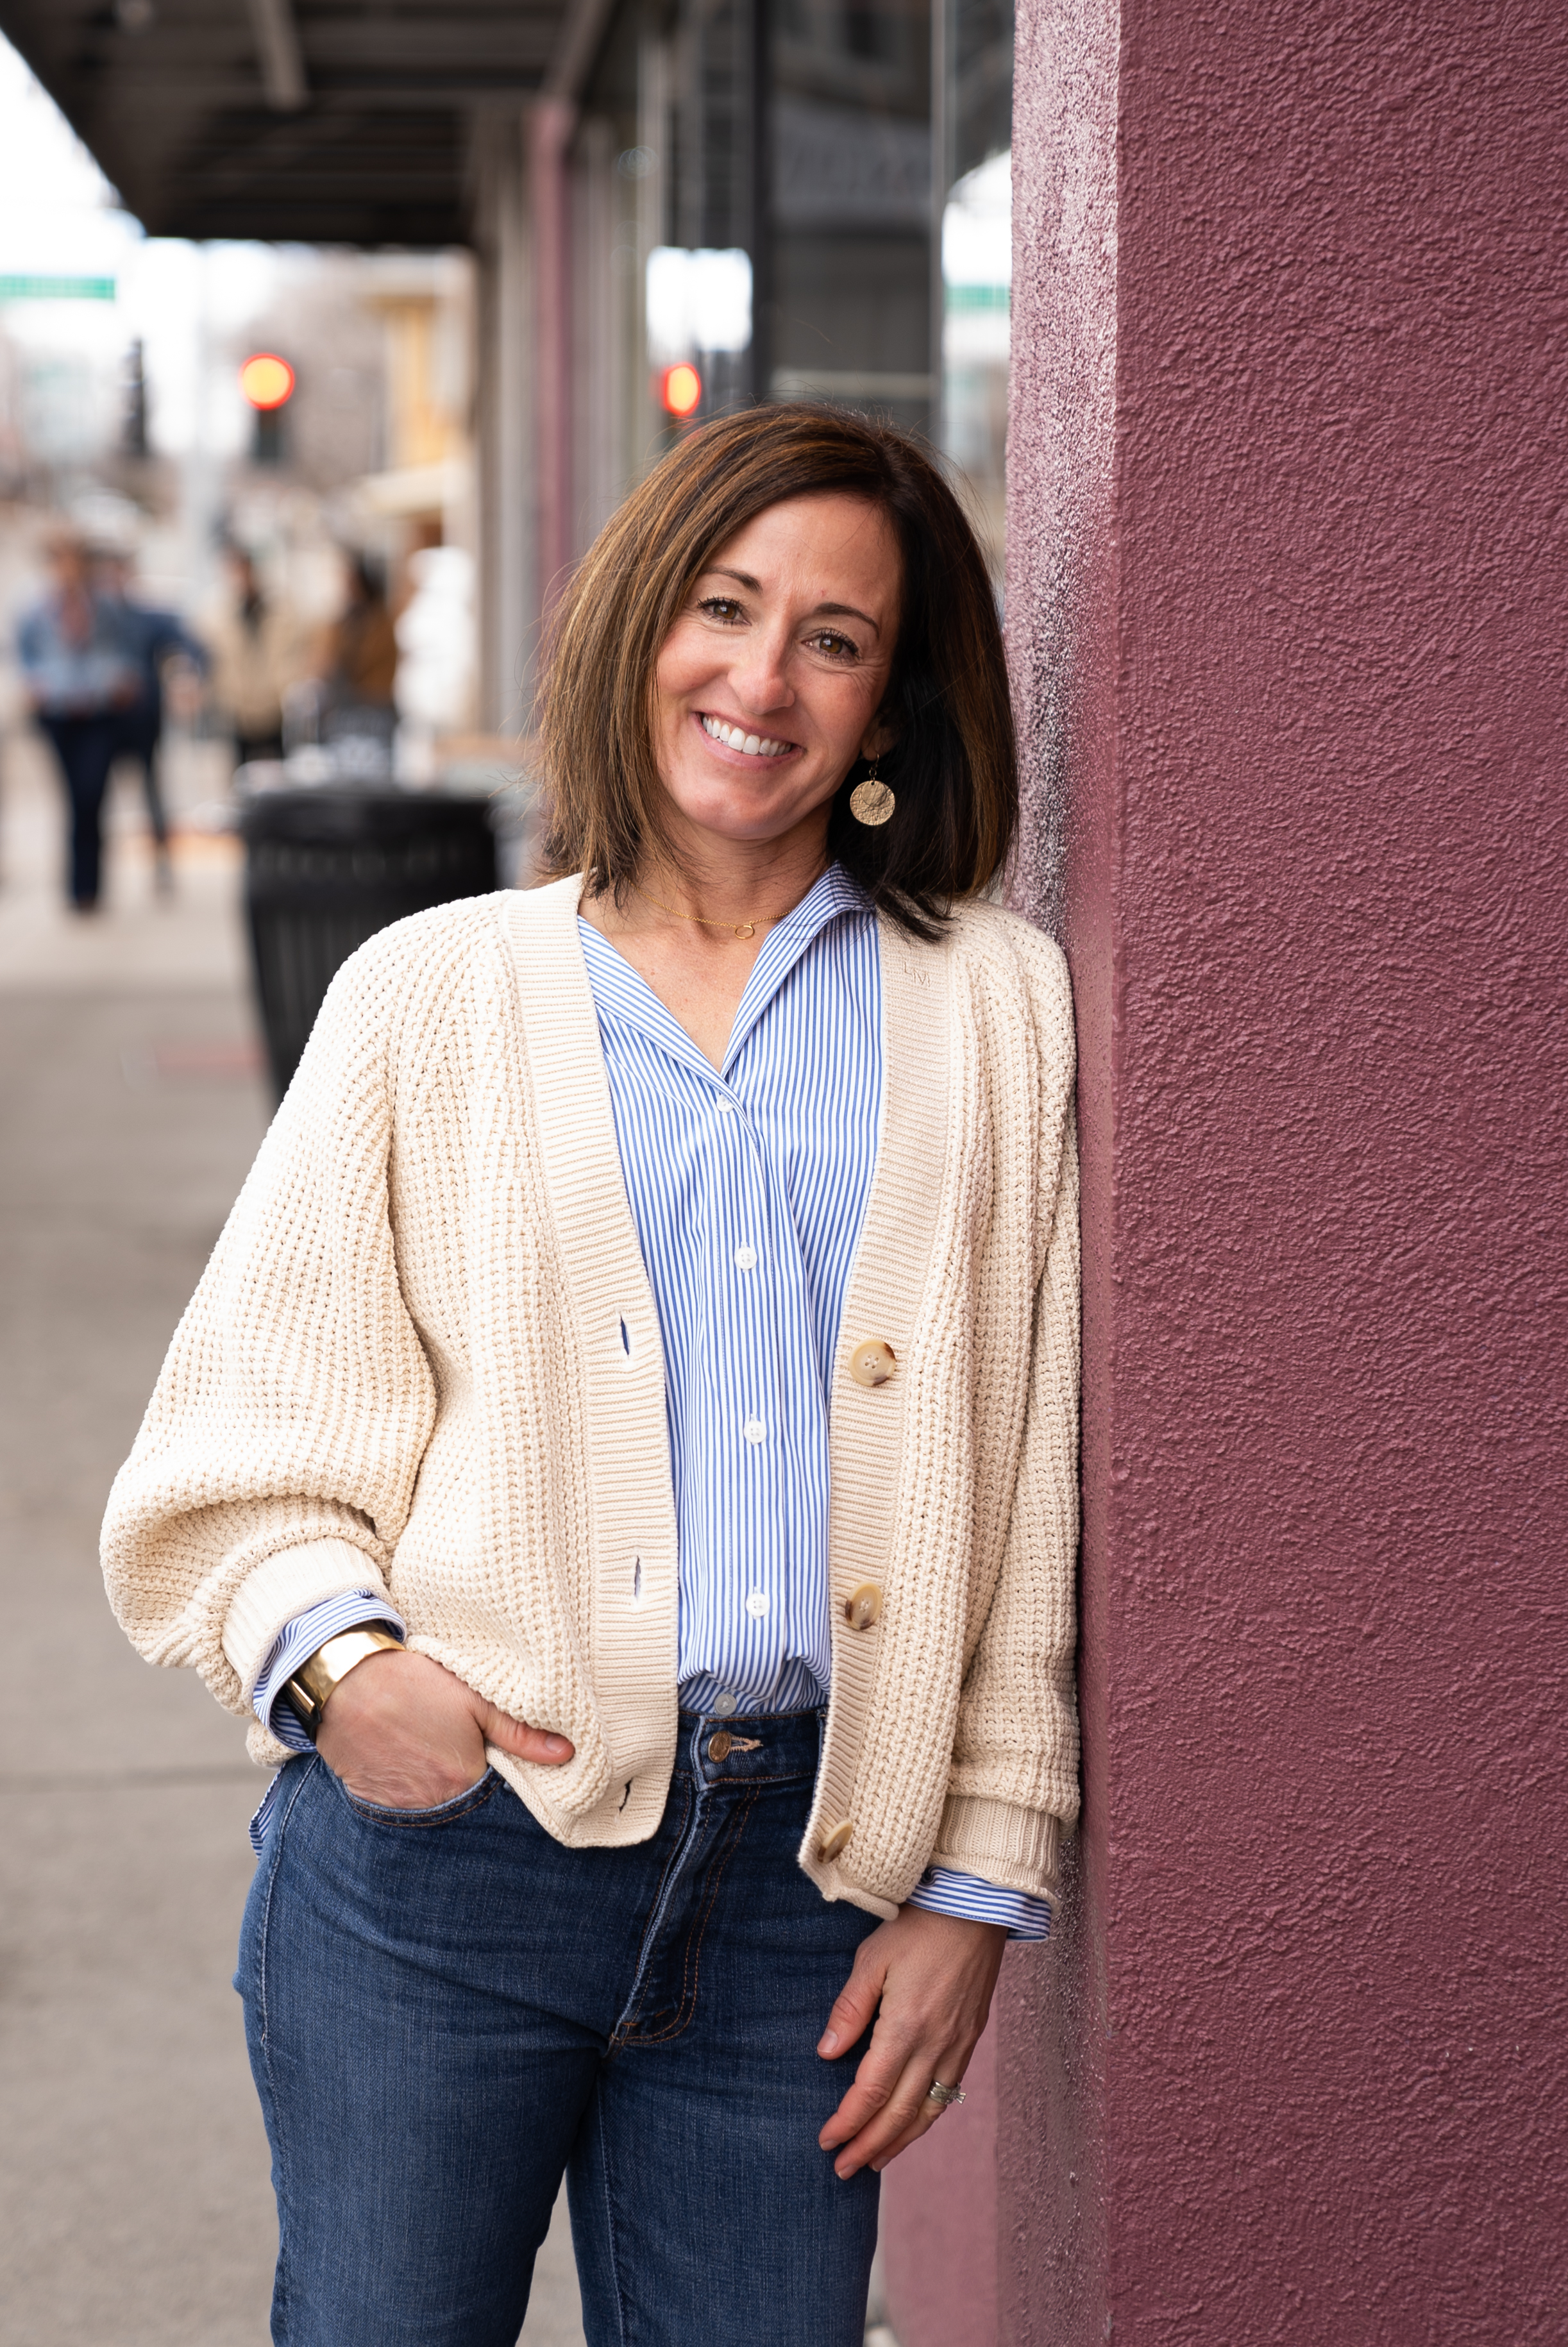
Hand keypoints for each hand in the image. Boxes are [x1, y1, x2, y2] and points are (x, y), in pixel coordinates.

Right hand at [314, 1647, 572, 1808]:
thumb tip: (566, 1752)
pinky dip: (408, 1791)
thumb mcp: (473, 1698)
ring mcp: (400, 1809)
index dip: (495, 1771)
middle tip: (454, 1750)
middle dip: (467, 1783)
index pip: (496, 1791)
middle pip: (464, 1803)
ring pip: (433, 1808)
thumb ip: (520, 1731)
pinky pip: (401, 1809)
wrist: (343, 1680)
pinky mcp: (372, 1804)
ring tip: (428, 1753)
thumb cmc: (412, 1683)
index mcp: (465, 1779)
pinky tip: (405, 1762)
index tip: (488, 1753)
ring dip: (437, 1788)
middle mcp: (434, 1804)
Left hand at [817, 1906, 1005, 2177]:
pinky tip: (911, 2125)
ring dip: (898, 2142)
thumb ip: (850, 2009)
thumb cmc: (918, 1927)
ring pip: (926, 2112)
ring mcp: (957, 2046)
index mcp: (905, 2027)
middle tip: (843, 2169)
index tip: (826, 2141)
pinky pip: (947, 2093)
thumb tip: (827, 2053)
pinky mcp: (970, 2040)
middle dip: (868, 2146)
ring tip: (874, 2162)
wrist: (975, 1908)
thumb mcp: (873, 1959)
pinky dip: (926, 2119)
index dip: (847, 2123)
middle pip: (897, 2113)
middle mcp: (935, 2045)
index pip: (870, 2092)